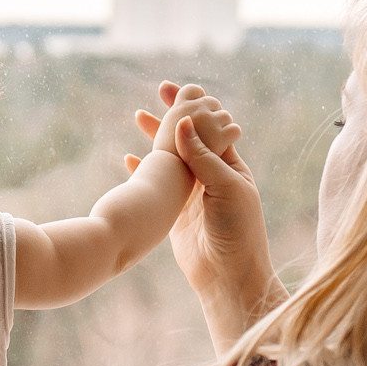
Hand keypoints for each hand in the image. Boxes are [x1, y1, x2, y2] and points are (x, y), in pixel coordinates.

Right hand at [120, 81, 278, 344]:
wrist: (228, 276)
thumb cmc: (238, 232)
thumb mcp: (226, 188)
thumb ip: (203, 158)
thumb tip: (183, 124)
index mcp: (230, 167)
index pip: (209, 129)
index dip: (194, 109)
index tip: (176, 89)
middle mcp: (211, 177)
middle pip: (188, 139)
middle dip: (173, 116)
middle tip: (156, 94)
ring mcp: (191, 195)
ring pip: (169, 159)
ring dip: (155, 137)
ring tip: (137, 115)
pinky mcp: (174, 213)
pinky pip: (157, 184)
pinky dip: (143, 169)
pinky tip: (128, 158)